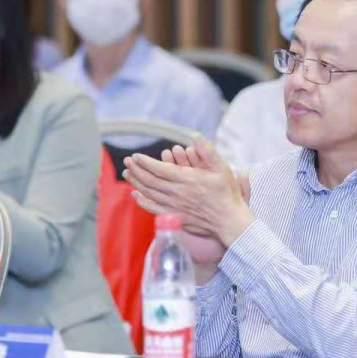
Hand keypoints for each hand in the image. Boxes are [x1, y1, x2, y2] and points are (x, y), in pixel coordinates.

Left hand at [123, 137, 254, 247]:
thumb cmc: (227, 193)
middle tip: (127, 161)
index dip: (145, 162)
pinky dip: (142, 201)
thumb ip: (209, 152)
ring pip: (150, 193)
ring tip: (128, 173)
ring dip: (137, 182)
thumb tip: (196, 137)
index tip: (136, 156)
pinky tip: (136, 195)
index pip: (160, 169)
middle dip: (137, 170)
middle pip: (151, 180)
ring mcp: (174, 206)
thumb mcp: (222, 168)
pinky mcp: (175, 217)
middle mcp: (177, 192)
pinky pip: (154, 208)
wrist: (228, 220)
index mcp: (187, 179)